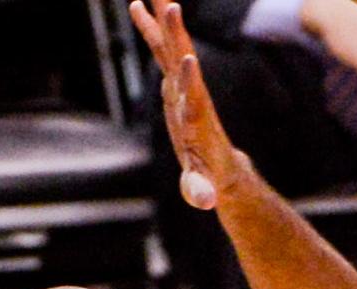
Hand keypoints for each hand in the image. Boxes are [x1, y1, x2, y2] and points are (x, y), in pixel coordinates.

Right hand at [133, 2, 259, 211]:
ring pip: (171, 45)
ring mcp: (182, 84)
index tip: (189, 58)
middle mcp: (190, 94)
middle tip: (171, 5)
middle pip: (182, 59)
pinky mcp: (173, 81)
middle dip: (176, 36)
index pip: (194, 96)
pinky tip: (137, 3)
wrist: (219, 164)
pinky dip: (149, 27)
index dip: (191, 80)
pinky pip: (159, 49)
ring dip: (161, 18)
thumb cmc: (210, 179)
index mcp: (197, 118)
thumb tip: (202, 201)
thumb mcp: (203, 188)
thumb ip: (200, 190)